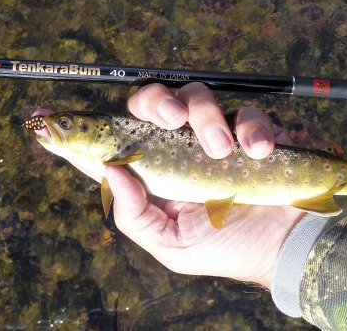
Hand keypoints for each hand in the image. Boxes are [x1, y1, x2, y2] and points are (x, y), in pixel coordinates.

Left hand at [103, 83, 304, 288]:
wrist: (286, 247)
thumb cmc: (227, 249)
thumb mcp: (173, 246)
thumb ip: (136, 216)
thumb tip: (112, 172)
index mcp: (156, 175)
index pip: (117, 145)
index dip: (92, 132)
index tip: (60, 119)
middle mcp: (180, 149)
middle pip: (152, 104)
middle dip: (156, 102)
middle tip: (172, 118)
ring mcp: (216, 136)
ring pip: (197, 97)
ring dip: (207, 117)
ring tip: (221, 150)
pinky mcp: (250, 131)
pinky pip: (245, 111)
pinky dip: (251, 126)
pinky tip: (258, 151)